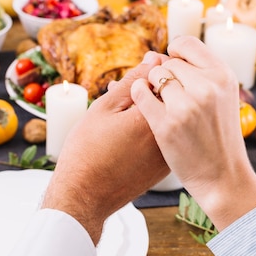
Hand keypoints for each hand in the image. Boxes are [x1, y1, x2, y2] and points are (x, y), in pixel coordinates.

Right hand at [42, 52, 169, 242]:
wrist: (84, 197)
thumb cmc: (87, 151)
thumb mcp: (104, 108)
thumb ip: (132, 81)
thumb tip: (154, 58)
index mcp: (154, 116)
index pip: (167, 78)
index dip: (151, 71)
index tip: (138, 72)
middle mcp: (169, 135)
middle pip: (171, 99)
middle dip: (153, 89)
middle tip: (127, 95)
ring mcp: (169, 153)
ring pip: (169, 119)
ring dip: (153, 110)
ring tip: (125, 115)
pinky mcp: (165, 167)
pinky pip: (165, 138)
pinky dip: (152, 130)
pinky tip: (129, 133)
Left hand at [131, 36, 255, 230]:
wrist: (223, 176)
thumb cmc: (219, 137)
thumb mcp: (224, 98)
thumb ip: (204, 74)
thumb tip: (163, 53)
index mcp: (223, 76)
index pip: (188, 44)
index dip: (175, 53)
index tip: (171, 65)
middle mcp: (206, 87)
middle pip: (168, 63)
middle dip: (164, 77)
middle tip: (169, 97)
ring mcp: (186, 105)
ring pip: (154, 77)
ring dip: (151, 87)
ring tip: (160, 105)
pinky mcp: (166, 124)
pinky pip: (140, 94)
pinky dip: (137, 95)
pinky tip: (142, 105)